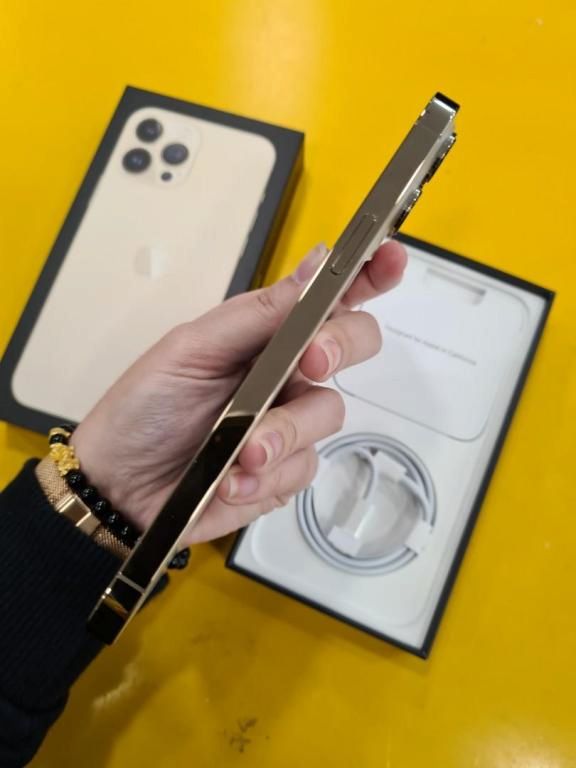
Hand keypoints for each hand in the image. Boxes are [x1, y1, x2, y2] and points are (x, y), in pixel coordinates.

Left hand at [72, 241, 406, 543]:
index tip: (391, 258)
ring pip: (328, 415)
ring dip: (284, 433)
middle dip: (341, 346)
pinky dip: (266, 476)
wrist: (119, 485)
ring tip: (241, 453)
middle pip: (352, 345)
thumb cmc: (145, 407)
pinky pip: (303, 468)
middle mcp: (287, 372)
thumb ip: (259, 313)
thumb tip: (319, 262)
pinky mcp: (285, 472)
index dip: (368, 274)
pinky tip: (229, 481)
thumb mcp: (192, 348)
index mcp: (266, 332)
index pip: (329, 297)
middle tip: (313, 359)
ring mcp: (289, 423)